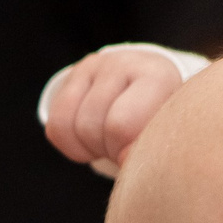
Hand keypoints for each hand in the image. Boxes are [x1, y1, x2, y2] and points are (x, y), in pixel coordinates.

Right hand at [43, 48, 188, 174]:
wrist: (156, 95)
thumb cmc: (164, 123)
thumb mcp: (167, 136)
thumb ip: (153, 149)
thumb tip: (126, 160)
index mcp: (157, 77)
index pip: (119, 126)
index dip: (122, 152)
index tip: (135, 156)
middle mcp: (125, 63)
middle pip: (90, 127)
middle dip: (105, 149)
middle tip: (125, 147)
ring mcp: (96, 66)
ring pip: (70, 126)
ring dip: (90, 147)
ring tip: (112, 141)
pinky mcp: (74, 75)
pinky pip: (56, 126)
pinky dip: (71, 145)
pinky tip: (93, 138)